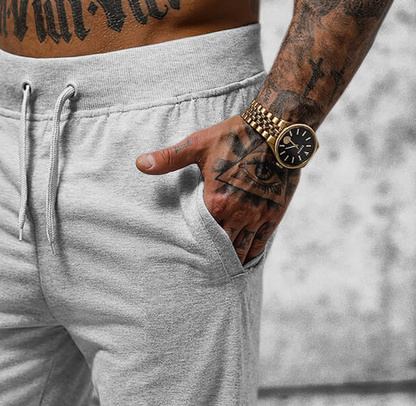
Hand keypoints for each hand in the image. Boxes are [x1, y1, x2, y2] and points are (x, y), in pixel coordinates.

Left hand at [136, 116, 299, 263]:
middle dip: (213, 257)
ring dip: (232, 259)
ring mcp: (256, 216)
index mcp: (215, 202)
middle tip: (205, 266)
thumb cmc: (234, 135)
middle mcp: (236, 214)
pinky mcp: (274, 214)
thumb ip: (168, 159)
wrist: (276, 129)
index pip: (201, 236)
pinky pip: (261, 243)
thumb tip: (139, 163)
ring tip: (223, 266)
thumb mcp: (197, 145)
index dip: (196, 246)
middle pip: (221, 248)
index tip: (190, 254)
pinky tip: (244, 258)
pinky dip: (251, 253)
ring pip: (242, 251)